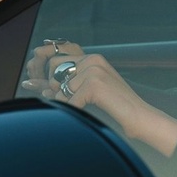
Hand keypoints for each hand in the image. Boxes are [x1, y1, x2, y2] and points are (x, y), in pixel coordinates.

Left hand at [22, 42, 176, 156]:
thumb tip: (34, 86)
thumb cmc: (117, 109)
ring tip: (85, 109)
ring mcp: (94, 71)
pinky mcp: (94, 85)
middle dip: (54, 88)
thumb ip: (66, 85)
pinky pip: (69, 101)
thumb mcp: (88, 92)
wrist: (142, 118)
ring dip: (67, 103)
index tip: (40, 87)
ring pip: (60, 89)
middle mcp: (93, 59)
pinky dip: (74, 111)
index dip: (48, 77)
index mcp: (93, 58)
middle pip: (54, 71)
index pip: (56, 61)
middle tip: (67, 101)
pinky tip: (88, 113)